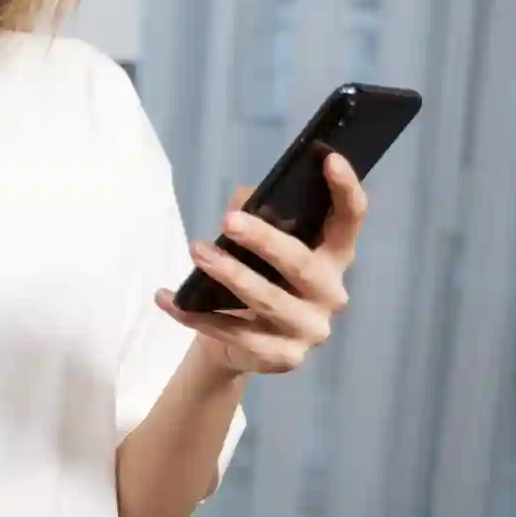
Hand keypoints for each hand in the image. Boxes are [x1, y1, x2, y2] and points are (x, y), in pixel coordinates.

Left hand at [158, 153, 367, 375]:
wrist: (242, 345)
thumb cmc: (258, 280)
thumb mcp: (259, 248)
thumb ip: (257, 217)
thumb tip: (242, 199)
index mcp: (333, 258)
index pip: (349, 220)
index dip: (346, 190)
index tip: (330, 159)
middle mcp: (330, 294)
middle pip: (301, 264)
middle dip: (265, 241)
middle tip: (229, 220)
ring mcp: (308, 329)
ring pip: (266, 300)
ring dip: (228, 274)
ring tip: (197, 251)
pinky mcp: (281, 357)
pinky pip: (231, 334)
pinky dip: (193, 314)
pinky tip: (166, 297)